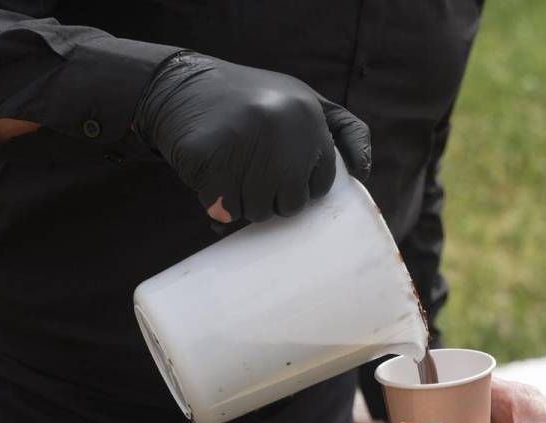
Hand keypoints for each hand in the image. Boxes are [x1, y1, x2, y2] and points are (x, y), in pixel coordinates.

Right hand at [134, 51, 370, 222]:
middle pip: (291, 205)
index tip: (282, 168)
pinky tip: (212, 173)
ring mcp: (243, 142)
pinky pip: (224, 210)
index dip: (301, 184)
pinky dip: (217, 203)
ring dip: (244, 204)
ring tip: (232, 171)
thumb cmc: (250, 102)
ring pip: (258, 213)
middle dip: (273, 198)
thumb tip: (364, 171)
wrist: (181, 86)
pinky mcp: (208, 159)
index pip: (322, 185)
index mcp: (309, 115)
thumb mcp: (302, 101)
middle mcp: (281, 126)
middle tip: (254, 173)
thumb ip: (342, 129)